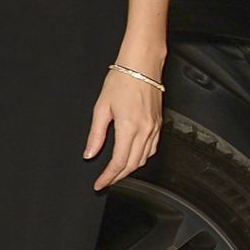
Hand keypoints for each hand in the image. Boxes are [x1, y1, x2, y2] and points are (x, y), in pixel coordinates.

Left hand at [86, 68, 163, 189]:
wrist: (141, 65)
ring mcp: (154, 128)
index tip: (99, 183)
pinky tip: (132, 158)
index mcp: (129, 127)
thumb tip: (90, 153)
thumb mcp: (101, 107)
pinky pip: (152, 149)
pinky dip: (141, 158)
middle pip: (133, 164)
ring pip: (144, 159)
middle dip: (118, 177)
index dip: (109, 177)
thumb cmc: (121, 80)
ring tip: (116, 173)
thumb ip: (96, 134)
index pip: (119, 162)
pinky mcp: (159, 125)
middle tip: (105, 181)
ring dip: (130, 169)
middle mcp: (145, 131)